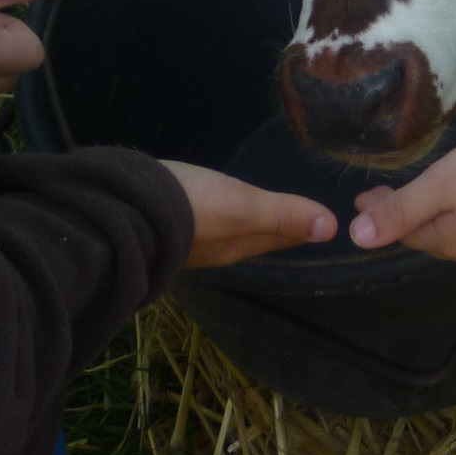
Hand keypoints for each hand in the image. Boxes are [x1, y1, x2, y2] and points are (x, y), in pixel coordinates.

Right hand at [165, 162, 337, 266]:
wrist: (123, 211)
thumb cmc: (191, 208)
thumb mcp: (242, 206)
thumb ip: (283, 214)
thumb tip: (333, 228)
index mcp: (240, 246)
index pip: (282, 238)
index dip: (304, 230)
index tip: (325, 224)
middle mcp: (218, 249)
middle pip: (258, 237)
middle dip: (278, 227)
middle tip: (300, 214)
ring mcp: (191, 240)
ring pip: (230, 231)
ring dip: (248, 222)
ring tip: (262, 210)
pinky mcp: (168, 226)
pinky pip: (205, 222)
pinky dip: (220, 215)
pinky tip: (215, 205)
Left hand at [347, 122, 455, 269]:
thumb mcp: (445, 181)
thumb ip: (402, 210)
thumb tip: (357, 238)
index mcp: (451, 242)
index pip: (406, 231)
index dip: (382, 211)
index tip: (364, 195)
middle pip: (436, 236)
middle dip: (412, 216)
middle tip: (393, 194)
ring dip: (447, 219)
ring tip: (439, 198)